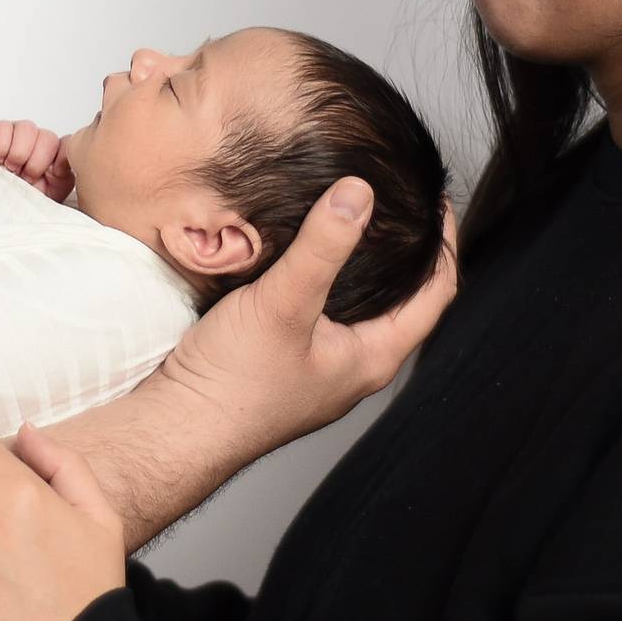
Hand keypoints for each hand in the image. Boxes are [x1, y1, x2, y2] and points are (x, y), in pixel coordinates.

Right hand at [0, 119, 73, 199]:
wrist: (2, 204)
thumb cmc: (26, 197)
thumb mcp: (52, 192)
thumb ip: (63, 178)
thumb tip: (56, 167)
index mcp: (56, 153)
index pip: (67, 142)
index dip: (62, 158)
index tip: (55, 174)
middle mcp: (39, 140)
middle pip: (48, 137)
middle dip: (36, 163)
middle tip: (26, 178)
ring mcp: (18, 133)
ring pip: (27, 128)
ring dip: (19, 153)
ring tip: (11, 169)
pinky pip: (2, 128)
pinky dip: (1, 147)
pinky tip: (0, 160)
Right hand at [93, 183, 457, 529]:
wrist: (177, 428)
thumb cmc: (233, 383)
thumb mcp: (282, 302)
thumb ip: (321, 247)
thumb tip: (359, 192)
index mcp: (374, 358)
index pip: (437, 292)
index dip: (444, 241)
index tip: (436, 197)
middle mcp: (355, 364)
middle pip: (404, 298)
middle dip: (408, 247)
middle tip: (400, 198)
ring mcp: (321, 365)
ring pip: (361, 304)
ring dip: (365, 260)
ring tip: (356, 212)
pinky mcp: (287, 359)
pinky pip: (323, 308)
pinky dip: (326, 273)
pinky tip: (304, 249)